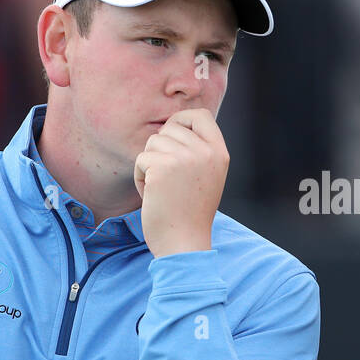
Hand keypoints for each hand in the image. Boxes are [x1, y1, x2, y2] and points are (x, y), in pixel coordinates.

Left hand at [133, 109, 227, 257]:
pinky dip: (140, 178)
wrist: (184, 243)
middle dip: (160, 149)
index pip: (200, 115)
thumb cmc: (190, 213)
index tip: (172, 138)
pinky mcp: (163, 167)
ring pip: (152, 142)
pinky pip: (141, 159)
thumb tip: (173, 125)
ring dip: (149, 164)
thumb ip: (198, 151)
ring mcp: (186, 158)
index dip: (182, 121)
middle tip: (165, 176)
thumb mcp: (206, 176)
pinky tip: (152, 195)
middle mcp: (206, 152)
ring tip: (161, 188)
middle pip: (170, 127)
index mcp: (219, 153)